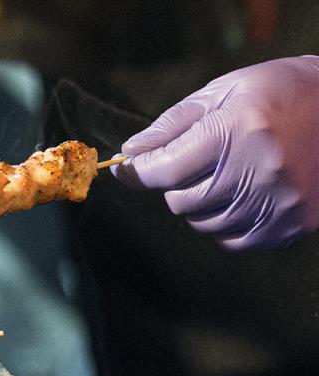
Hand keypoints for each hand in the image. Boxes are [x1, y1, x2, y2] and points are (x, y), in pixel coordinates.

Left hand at [112, 56, 318, 249]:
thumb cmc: (280, 91)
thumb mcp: (222, 92)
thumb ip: (172, 125)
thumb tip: (131, 152)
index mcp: (235, 132)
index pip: (164, 170)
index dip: (138, 172)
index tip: (127, 170)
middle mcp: (256, 172)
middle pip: (180, 202)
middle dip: (176, 184)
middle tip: (196, 163)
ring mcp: (277, 203)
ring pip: (204, 223)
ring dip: (201, 204)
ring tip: (224, 176)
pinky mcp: (293, 224)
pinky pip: (233, 241)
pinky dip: (225, 223)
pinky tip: (239, 197)